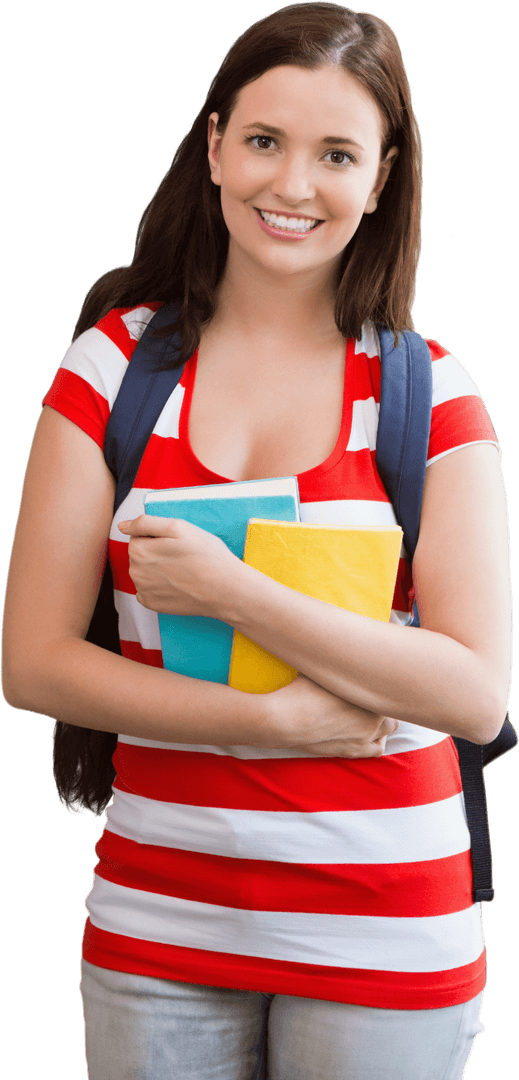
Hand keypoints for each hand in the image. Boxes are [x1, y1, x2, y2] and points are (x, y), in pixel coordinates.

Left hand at [118, 515, 242, 617]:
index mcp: (139, 550)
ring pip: (144, 572)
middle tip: (182, 556)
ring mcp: (143, 591)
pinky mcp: (152, 605)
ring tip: (182, 570)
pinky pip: (148, 589)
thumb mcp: (178, 527)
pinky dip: (159, 586)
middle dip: (156, 552)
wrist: (225, 590)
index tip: (176, 543)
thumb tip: (123, 526)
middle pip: (140, 554)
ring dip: (158, 569)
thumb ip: (145, 523)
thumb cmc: (205, 556)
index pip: (138, 536)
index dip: (158, 537)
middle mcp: (135, 572)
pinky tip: (177, 584)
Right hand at [269, 673, 398, 757]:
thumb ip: (339, 660)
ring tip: (372, 710)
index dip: (383, 678)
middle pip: (392, 705)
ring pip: (390, 727)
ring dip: (385, 719)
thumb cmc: (301, 691)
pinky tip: (371, 732)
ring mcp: (365, 736)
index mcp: (370, 694)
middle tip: (372, 690)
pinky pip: (378, 749)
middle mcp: (374, 716)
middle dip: (384, 697)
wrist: (286, 721)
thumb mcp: (322, 668)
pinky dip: (379, 740)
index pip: (389, 684)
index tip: (377, 672)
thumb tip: (339, 642)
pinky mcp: (354, 750)